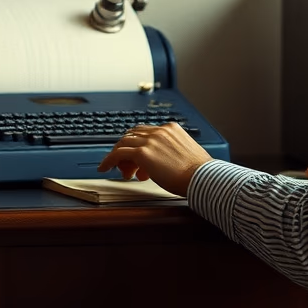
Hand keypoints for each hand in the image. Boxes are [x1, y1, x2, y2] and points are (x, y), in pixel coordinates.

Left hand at [96, 123, 213, 196]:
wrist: (202, 178)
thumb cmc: (198, 173)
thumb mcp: (184, 156)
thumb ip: (169, 154)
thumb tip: (157, 165)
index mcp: (171, 128)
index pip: (146, 132)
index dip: (139, 145)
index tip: (137, 158)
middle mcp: (160, 131)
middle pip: (133, 135)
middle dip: (128, 150)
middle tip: (127, 166)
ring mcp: (150, 140)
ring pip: (123, 143)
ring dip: (118, 156)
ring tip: (118, 170)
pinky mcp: (143, 152)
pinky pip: (118, 153)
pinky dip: (109, 160)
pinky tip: (105, 168)